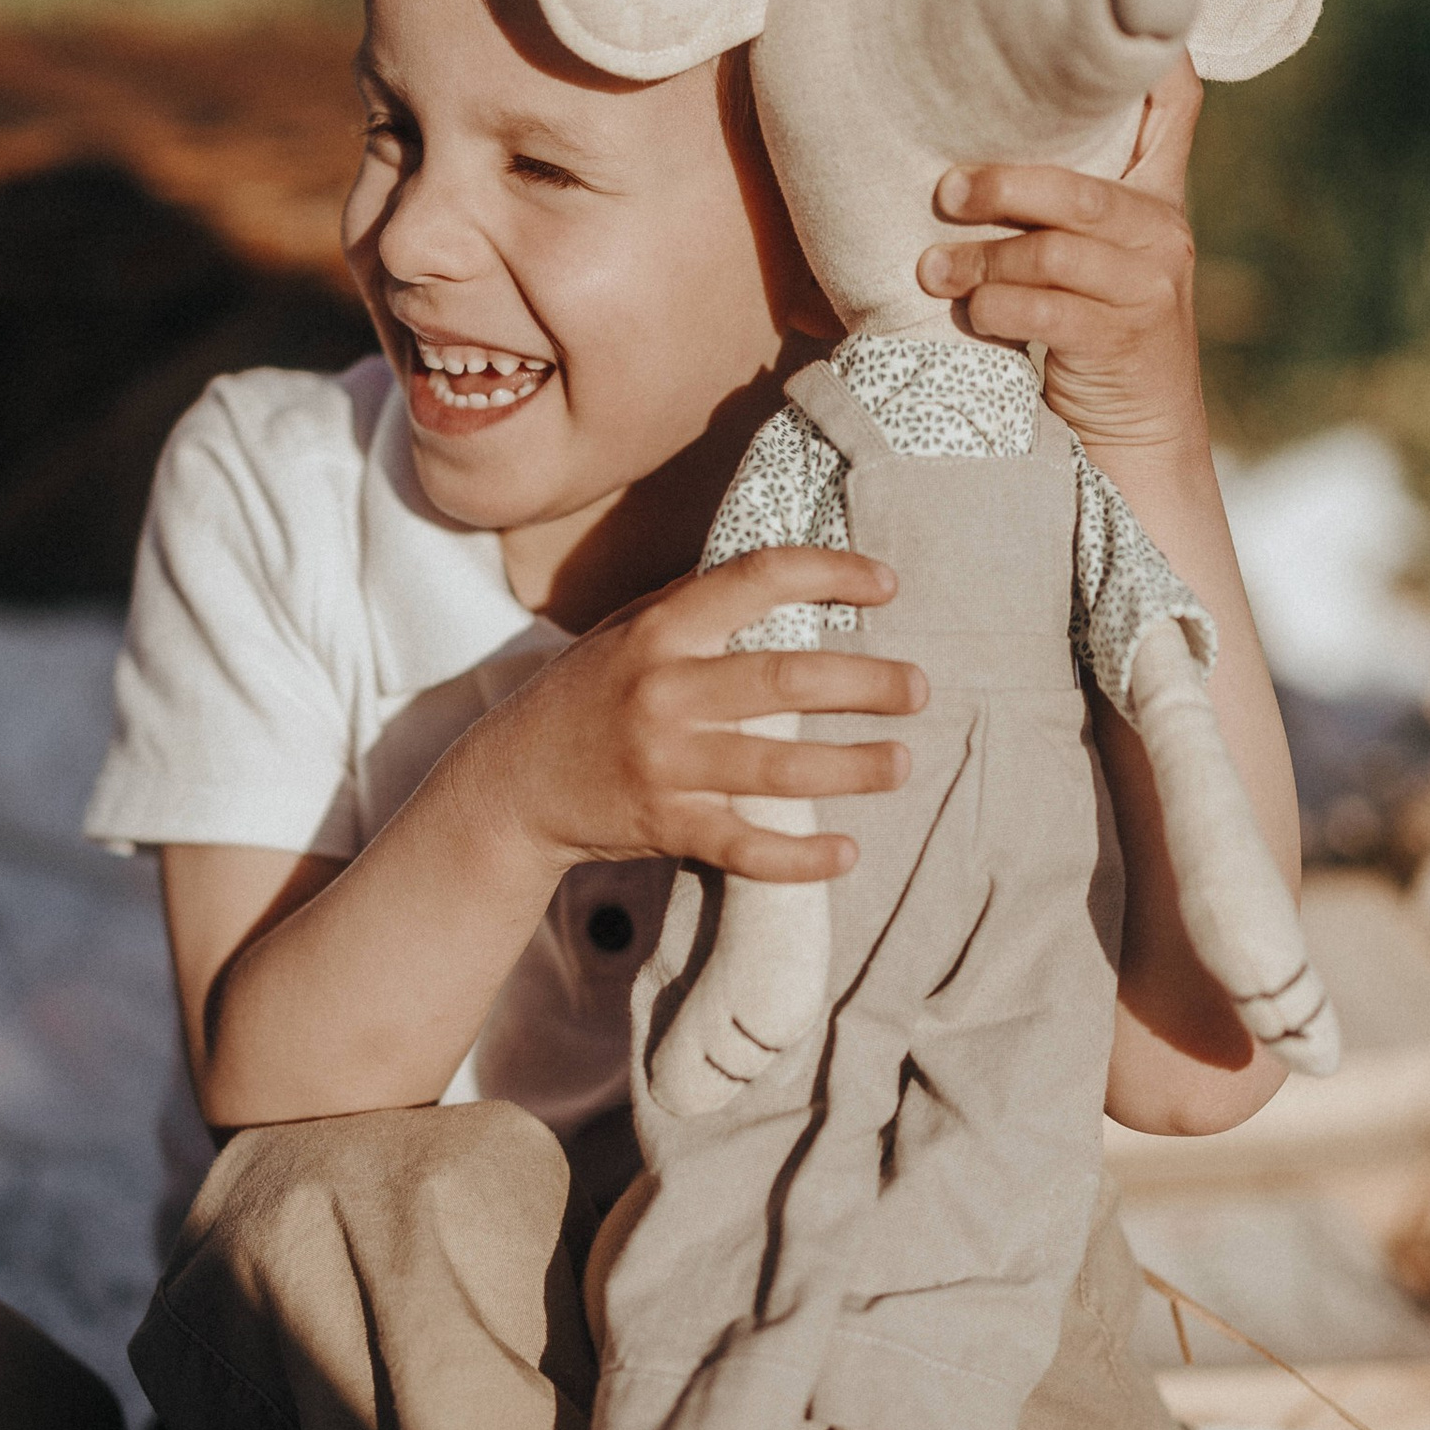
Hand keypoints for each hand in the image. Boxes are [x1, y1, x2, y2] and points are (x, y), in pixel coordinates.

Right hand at [473, 544, 925, 885]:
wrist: (510, 783)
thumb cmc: (586, 695)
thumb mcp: (627, 631)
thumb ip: (699, 606)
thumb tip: (793, 578)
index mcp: (661, 630)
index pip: (757, 579)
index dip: (830, 572)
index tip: (887, 584)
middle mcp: (664, 691)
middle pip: (786, 681)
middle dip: (866, 683)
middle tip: (918, 687)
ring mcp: (664, 764)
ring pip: (778, 768)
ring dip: (853, 768)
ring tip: (901, 762)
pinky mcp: (664, 825)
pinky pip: (744, 847)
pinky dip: (799, 856)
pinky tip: (846, 853)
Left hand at [915, 51, 1208, 467]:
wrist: (1136, 439)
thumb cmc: (1087, 332)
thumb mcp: (1085, 254)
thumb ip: (1053, 201)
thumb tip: (953, 148)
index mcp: (1155, 192)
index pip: (1174, 98)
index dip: (1145, 50)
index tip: (1087, 12)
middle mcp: (1164, 229)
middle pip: (1079, 184)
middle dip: (1000, 185)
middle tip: (942, 194)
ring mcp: (1152, 286)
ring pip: (1055, 250)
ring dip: (980, 261)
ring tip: (932, 271)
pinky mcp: (1127, 340)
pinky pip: (1047, 311)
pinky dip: (996, 310)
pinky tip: (972, 316)